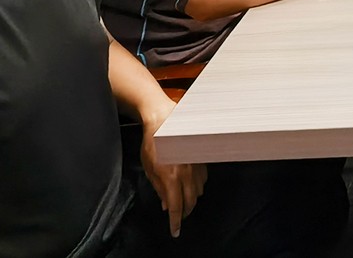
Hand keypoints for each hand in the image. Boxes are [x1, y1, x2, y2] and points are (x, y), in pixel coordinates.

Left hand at [140, 97, 206, 238]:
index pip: (175, 207)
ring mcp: (196, 165)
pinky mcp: (201, 159)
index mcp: (171, 177)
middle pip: (190, 202)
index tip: (175, 231)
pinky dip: (197, 186)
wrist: (165, 121)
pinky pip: (203, 179)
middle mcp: (186, 173)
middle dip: (184, 212)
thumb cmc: (153, 143)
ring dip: (191, 200)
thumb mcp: (150, 168)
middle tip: (178, 217)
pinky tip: (191, 186)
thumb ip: (159, 189)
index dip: (175, 222)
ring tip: (183, 201)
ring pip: (198, 191)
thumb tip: (166, 204)